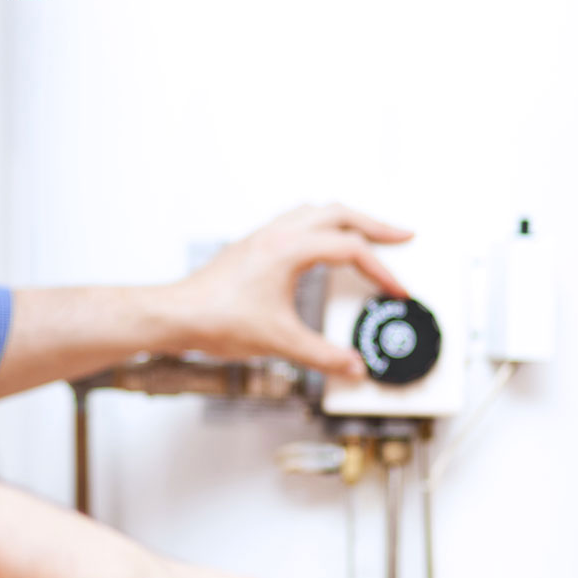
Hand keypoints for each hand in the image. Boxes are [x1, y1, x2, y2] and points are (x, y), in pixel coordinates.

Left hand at [170, 203, 412, 376]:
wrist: (176, 315)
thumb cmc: (215, 320)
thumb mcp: (280, 342)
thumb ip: (323, 355)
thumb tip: (353, 366)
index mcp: (289, 249)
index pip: (350, 250)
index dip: (381, 271)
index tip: (396, 290)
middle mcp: (277, 234)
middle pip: (339, 213)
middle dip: (375, 224)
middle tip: (402, 236)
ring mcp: (263, 236)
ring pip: (315, 210)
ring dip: (346, 219)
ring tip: (367, 234)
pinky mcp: (253, 246)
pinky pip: (296, 220)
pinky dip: (320, 226)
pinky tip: (322, 245)